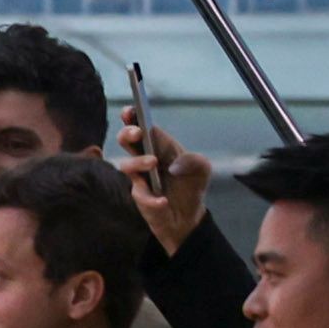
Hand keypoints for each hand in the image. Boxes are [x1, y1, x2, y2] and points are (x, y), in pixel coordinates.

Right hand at [116, 112, 210, 249]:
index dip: (133, 116)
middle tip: (137, 134)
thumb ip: (194, 161)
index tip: (130, 111)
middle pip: (127, 141)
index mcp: (160, 146)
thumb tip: (174, 166)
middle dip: (128, 134)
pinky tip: (163, 201)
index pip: (143, 126)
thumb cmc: (191, 186)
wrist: (189, 216)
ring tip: (153, 163)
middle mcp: (145, 158)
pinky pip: (140, 195)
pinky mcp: (140, 198)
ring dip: (138, 162)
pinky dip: (152, 199)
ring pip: (126, 165)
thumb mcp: (202, 169)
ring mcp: (140, 178)